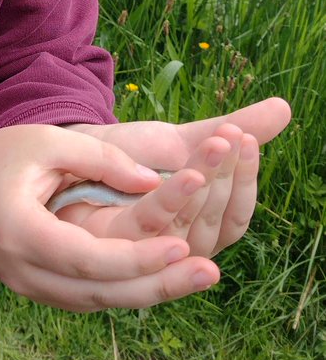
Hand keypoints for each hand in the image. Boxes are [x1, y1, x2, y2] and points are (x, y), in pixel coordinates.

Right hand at [0, 124, 223, 311]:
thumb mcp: (45, 142)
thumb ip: (100, 158)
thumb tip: (154, 181)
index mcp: (21, 232)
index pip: (86, 257)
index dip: (136, 257)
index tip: (181, 244)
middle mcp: (25, 272)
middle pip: (100, 291)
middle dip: (158, 285)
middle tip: (211, 271)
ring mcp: (31, 288)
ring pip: (100, 302)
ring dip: (151, 292)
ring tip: (202, 275)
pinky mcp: (42, 290)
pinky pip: (91, 297)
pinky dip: (130, 289)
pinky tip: (169, 277)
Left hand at [61, 97, 290, 256]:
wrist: (74, 151)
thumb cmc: (131, 154)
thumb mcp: (186, 140)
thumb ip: (233, 129)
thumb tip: (286, 107)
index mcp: (199, 231)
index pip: (236, 218)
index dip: (247, 181)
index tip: (251, 140)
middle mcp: (176, 249)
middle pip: (217, 223)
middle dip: (230, 176)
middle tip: (237, 134)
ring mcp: (145, 252)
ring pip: (190, 225)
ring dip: (208, 180)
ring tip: (219, 139)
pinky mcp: (113, 244)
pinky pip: (151, 224)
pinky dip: (174, 198)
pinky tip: (189, 171)